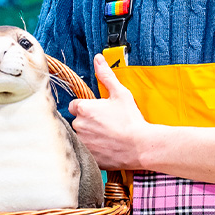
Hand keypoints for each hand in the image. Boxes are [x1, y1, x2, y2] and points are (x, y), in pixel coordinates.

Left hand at [68, 54, 150, 169]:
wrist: (140, 146)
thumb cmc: (130, 120)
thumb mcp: (120, 93)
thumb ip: (106, 75)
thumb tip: (98, 59)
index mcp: (84, 109)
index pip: (74, 105)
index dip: (86, 107)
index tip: (97, 111)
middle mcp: (79, 125)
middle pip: (77, 121)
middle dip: (87, 121)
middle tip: (105, 123)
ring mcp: (82, 142)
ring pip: (80, 136)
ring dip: (89, 135)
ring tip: (106, 136)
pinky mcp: (87, 155)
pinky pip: (85, 150)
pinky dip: (93, 148)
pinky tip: (106, 146)